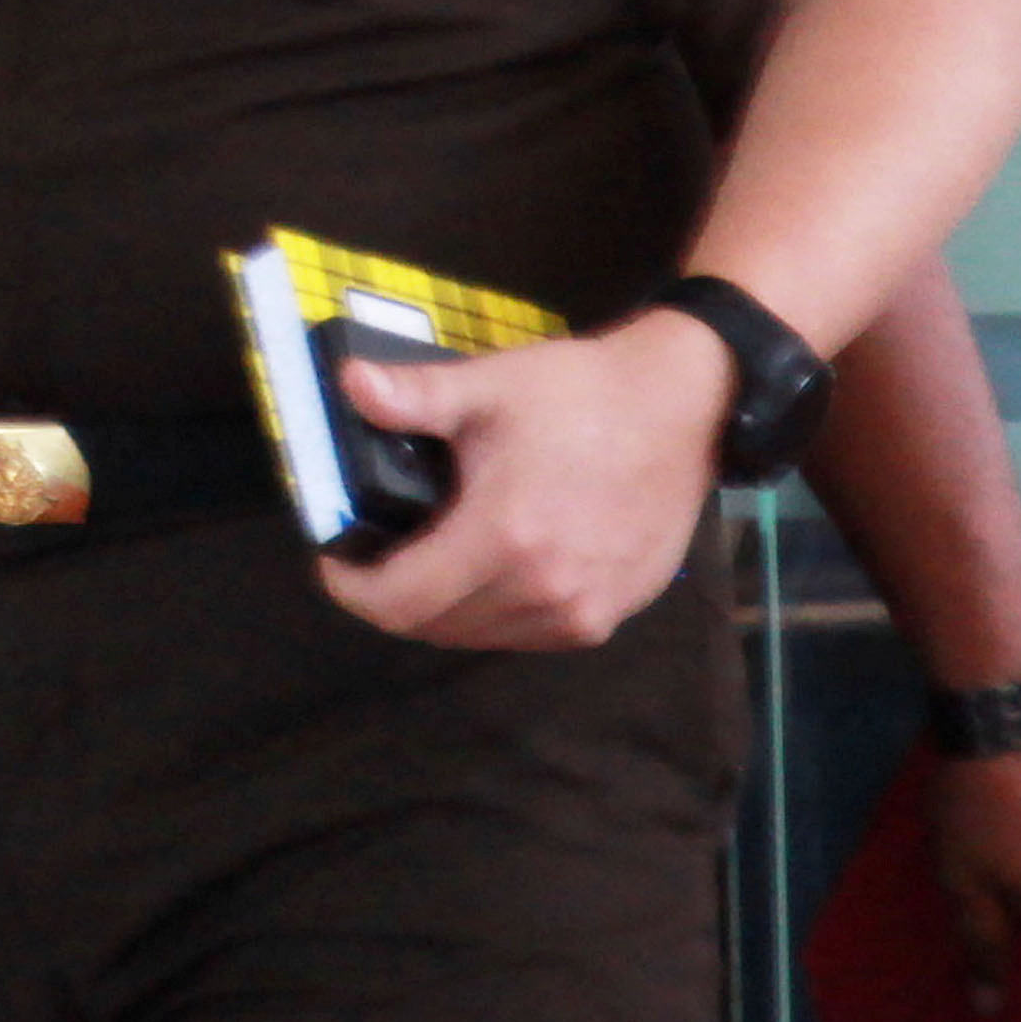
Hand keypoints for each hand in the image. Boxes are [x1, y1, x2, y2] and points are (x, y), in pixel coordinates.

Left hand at [320, 313, 735, 649]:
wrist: (686, 406)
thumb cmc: (581, 393)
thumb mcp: (489, 385)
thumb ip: (413, 395)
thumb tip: (349, 383)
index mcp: (506, 538)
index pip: (401, 602)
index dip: (352, 589)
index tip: (334, 559)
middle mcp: (547, 592)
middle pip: (435, 627)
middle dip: (390, 597)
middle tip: (374, 554)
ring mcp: (585, 612)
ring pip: (480, 637)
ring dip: (440, 609)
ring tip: (424, 559)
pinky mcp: (613, 615)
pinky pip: (527, 634)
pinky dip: (490, 613)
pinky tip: (482, 569)